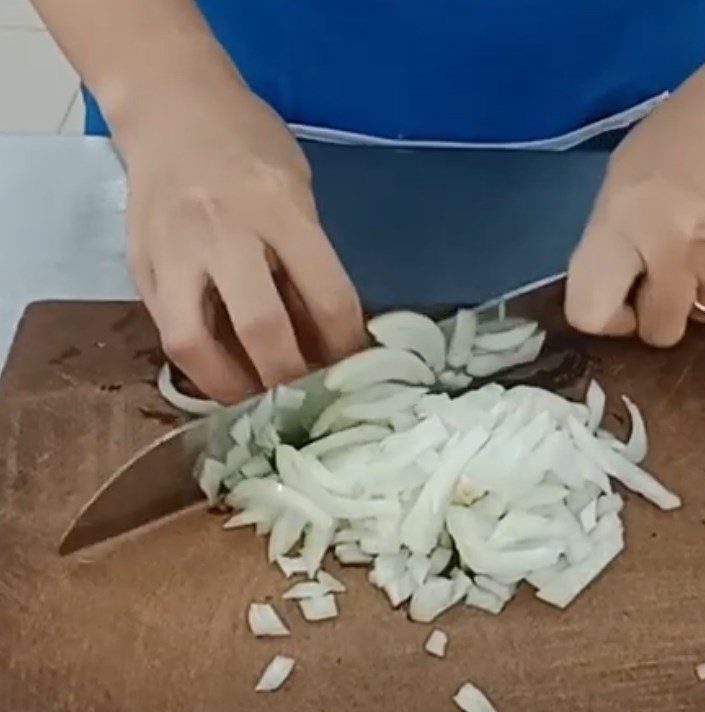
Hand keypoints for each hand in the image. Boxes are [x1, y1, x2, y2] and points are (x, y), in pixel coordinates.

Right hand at [117, 75, 364, 401]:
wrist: (170, 107)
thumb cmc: (249, 143)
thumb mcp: (297, 189)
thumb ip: (309, 259)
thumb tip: (325, 331)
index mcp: (279, 207)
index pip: (328, 295)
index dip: (347, 345)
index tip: (355, 370)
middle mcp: (223, 230)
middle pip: (262, 328)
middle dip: (291, 378)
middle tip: (306, 400)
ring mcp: (173, 251)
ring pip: (194, 343)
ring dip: (230, 386)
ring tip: (255, 401)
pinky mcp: (140, 266)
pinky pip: (167, 331)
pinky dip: (198, 362)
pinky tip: (222, 372)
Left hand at [565, 49, 704, 345]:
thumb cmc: (682, 132)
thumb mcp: (623, 179)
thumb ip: (613, 241)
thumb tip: (616, 295)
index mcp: (623, 221)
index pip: (591, 312)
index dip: (603, 318)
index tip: (618, 301)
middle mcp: (674, 248)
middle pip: (659, 332)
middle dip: (658, 312)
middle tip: (665, 274)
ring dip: (702, 288)